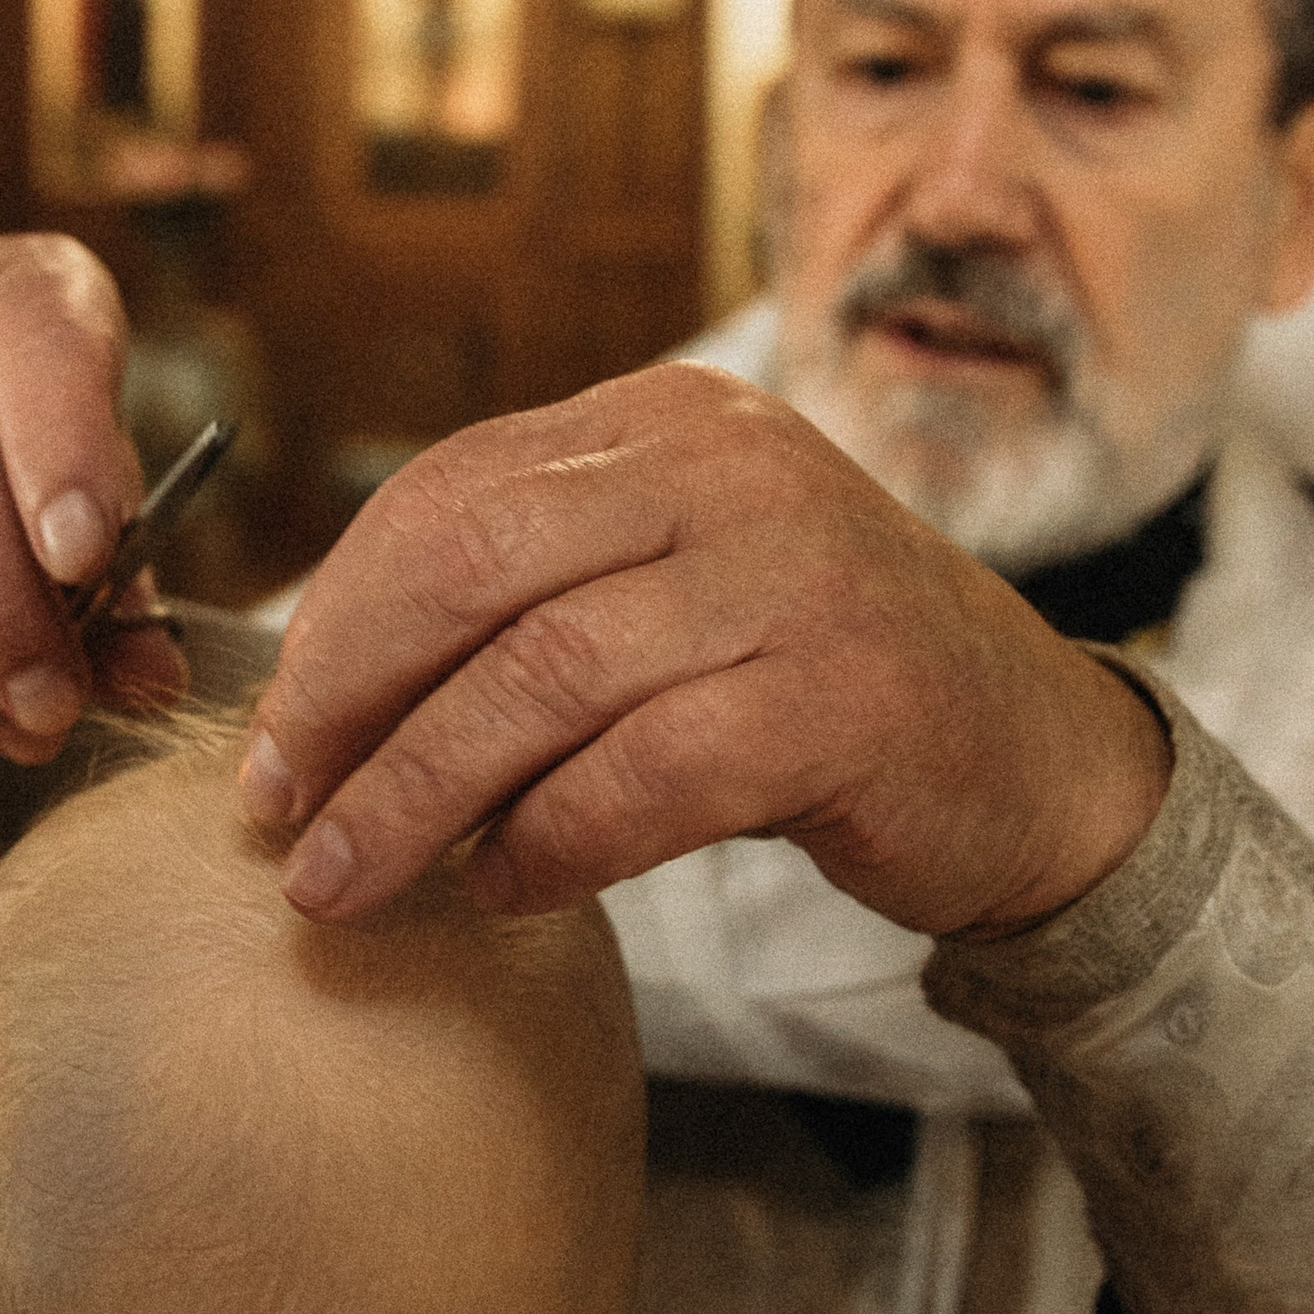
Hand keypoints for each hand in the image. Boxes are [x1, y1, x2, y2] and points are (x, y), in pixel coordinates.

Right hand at [0, 234, 182, 761]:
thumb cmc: (51, 430)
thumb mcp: (111, 472)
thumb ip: (129, 574)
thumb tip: (148, 681)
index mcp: (26, 293)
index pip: (39, 355)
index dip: (57, 458)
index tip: (83, 560)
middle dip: (0, 601)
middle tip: (52, 702)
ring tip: (14, 725)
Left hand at [238, 363, 1166, 932]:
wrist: (1039, 760)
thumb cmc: (819, 688)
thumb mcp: (678, 592)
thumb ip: (537, 600)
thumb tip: (324, 700)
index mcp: (670, 422)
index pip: (450, 493)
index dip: (338, 618)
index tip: (275, 733)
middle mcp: (732, 470)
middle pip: (471, 567)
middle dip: (348, 699)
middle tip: (281, 808)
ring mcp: (796, 574)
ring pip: (542, 678)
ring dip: (419, 794)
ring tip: (348, 879)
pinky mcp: (843, 698)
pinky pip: (642, 776)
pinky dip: (550, 844)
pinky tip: (505, 890)